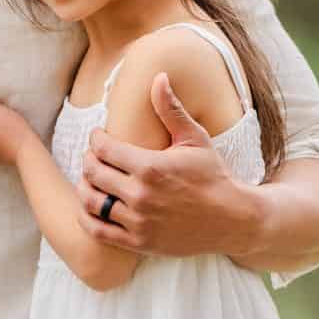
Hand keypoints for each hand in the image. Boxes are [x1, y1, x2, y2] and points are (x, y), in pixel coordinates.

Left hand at [77, 73, 254, 256]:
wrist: (233, 220)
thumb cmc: (213, 176)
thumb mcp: (195, 139)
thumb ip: (171, 109)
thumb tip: (158, 76)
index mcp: (151, 166)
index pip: (103, 148)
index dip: (96, 139)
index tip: (99, 136)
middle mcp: (141, 195)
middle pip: (92, 172)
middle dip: (89, 159)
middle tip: (95, 156)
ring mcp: (138, 221)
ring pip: (90, 201)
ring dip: (84, 186)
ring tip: (92, 179)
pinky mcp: (138, 242)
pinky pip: (97, 230)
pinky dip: (86, 217)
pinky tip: (92, 205)